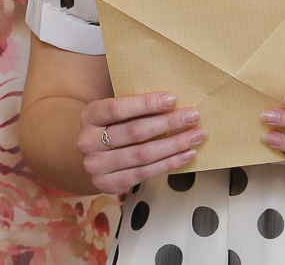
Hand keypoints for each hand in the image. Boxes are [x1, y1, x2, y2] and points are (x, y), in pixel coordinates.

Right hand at [77, 93, 203, 193]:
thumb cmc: (112, 127)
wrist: (93, 157)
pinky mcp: (109, 184)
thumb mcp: (114, 112)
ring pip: (142, 155)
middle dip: (168, 123)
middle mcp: (88, 142)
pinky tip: (186, 154)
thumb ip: (135, 105)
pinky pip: (145, 173)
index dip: (146, 104)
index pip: (118, 109)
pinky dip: (169, 163)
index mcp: (90, 116)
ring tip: (196, 135)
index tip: (172, 99)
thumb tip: (172, 99)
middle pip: (134, 132)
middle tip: (193, 116)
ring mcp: (96, 166)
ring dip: (174, 144)